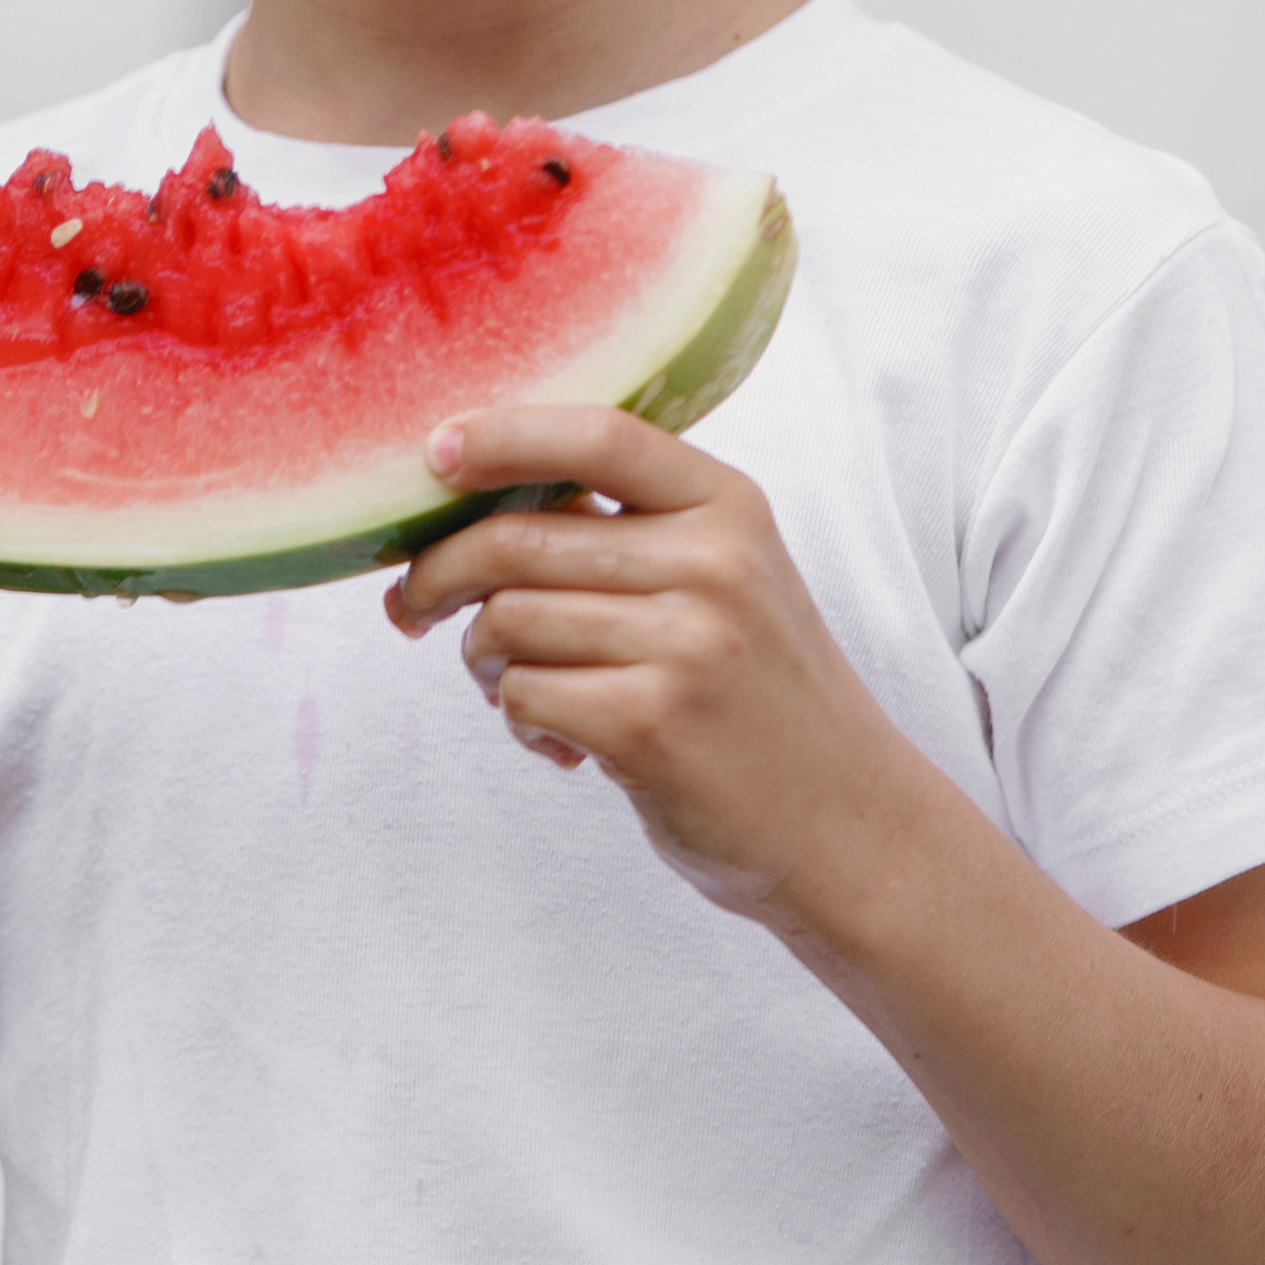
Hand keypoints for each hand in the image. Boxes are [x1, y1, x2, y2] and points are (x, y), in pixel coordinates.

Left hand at [386, 405, 920, 930]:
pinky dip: (520, 720)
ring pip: (508, 621)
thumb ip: (627, 536)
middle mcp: (713, 563)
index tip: (436, 452)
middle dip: (439, 574)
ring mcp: (685, 643)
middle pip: (517, 539)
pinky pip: (524, 694)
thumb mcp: (727, 582)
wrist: (852, 829)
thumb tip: (466, 514)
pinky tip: (564, 745)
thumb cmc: (762, 700)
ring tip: (521, 693)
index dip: (501, 435)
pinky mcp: (651, 723)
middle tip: (412, 607)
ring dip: (485, 662)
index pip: (597, 436)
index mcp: (729, 506)